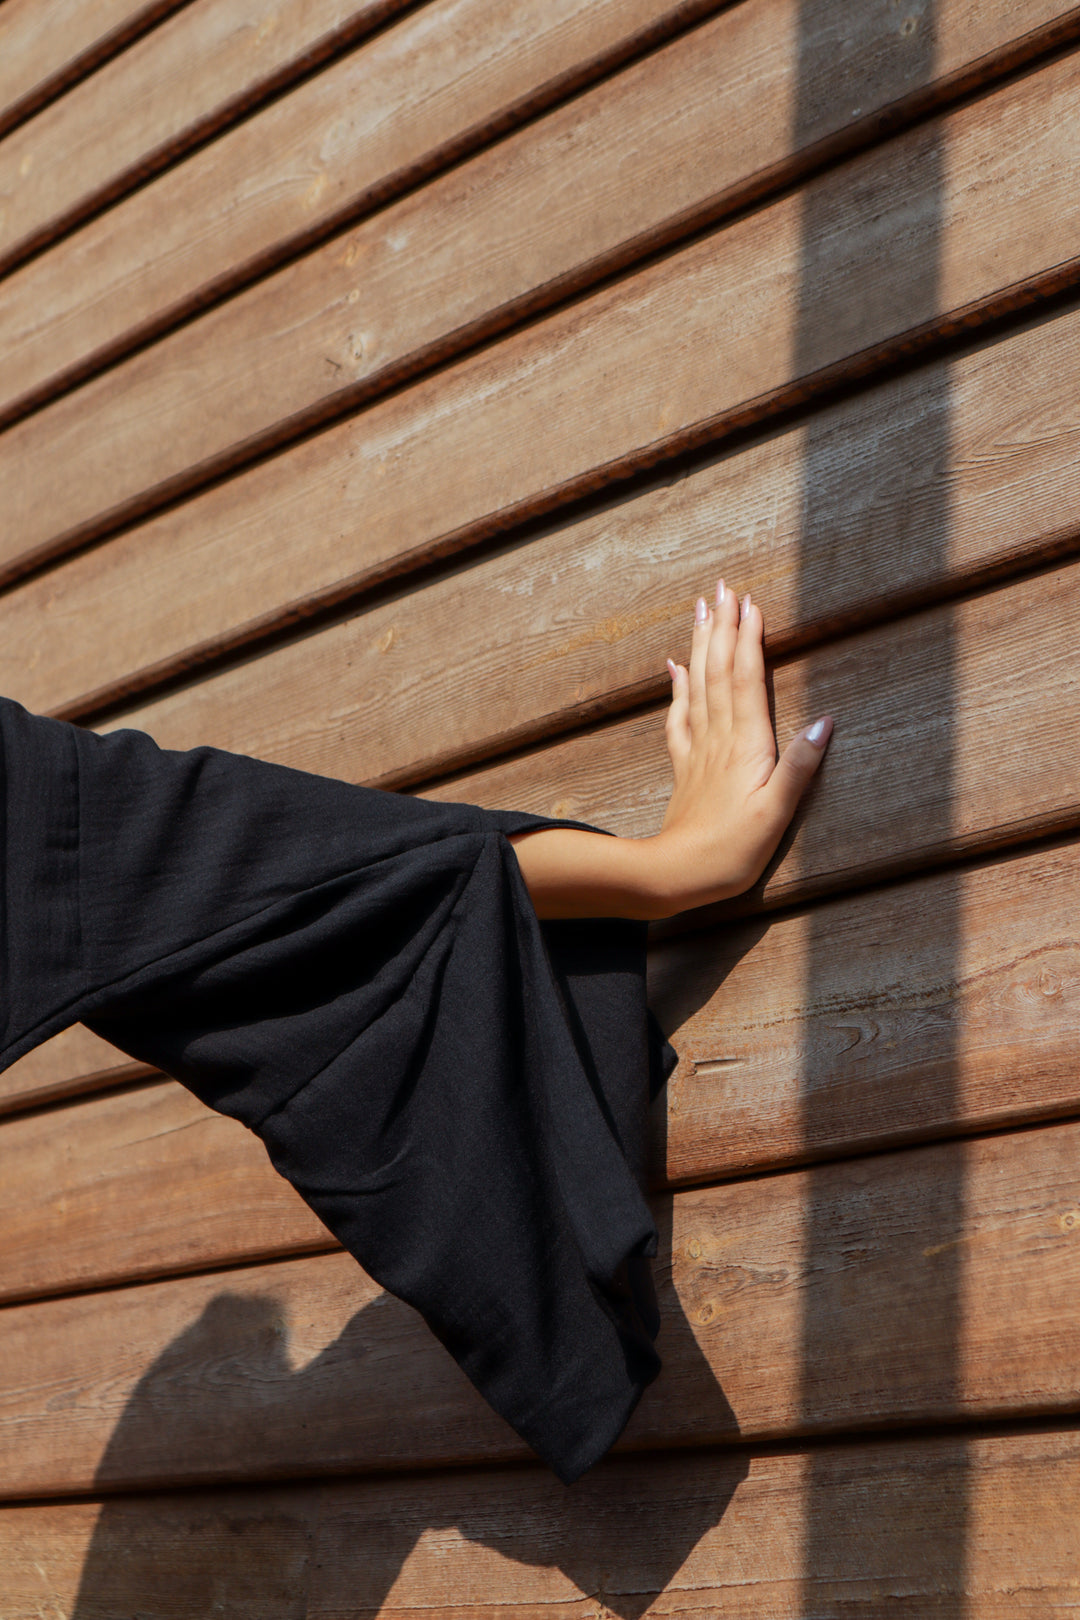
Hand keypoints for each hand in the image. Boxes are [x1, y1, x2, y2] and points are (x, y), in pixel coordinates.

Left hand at [508, 580, 831, 919]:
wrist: (677, 875)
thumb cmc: (733, 850)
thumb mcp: (778, 813)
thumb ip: (801, 766)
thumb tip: (826, 720)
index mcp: (746, 746)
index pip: (745, 680)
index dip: (748, 640)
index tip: (749, 602)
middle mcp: (719, 740)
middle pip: (719, 672)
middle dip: (723, 628)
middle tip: (723, 588)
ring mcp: (698, 752)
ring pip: (698, 686)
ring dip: (701, 646)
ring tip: (701, 611)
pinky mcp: (685, 768)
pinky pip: (679, 717)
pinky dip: (678, 687)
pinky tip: (675, 667)